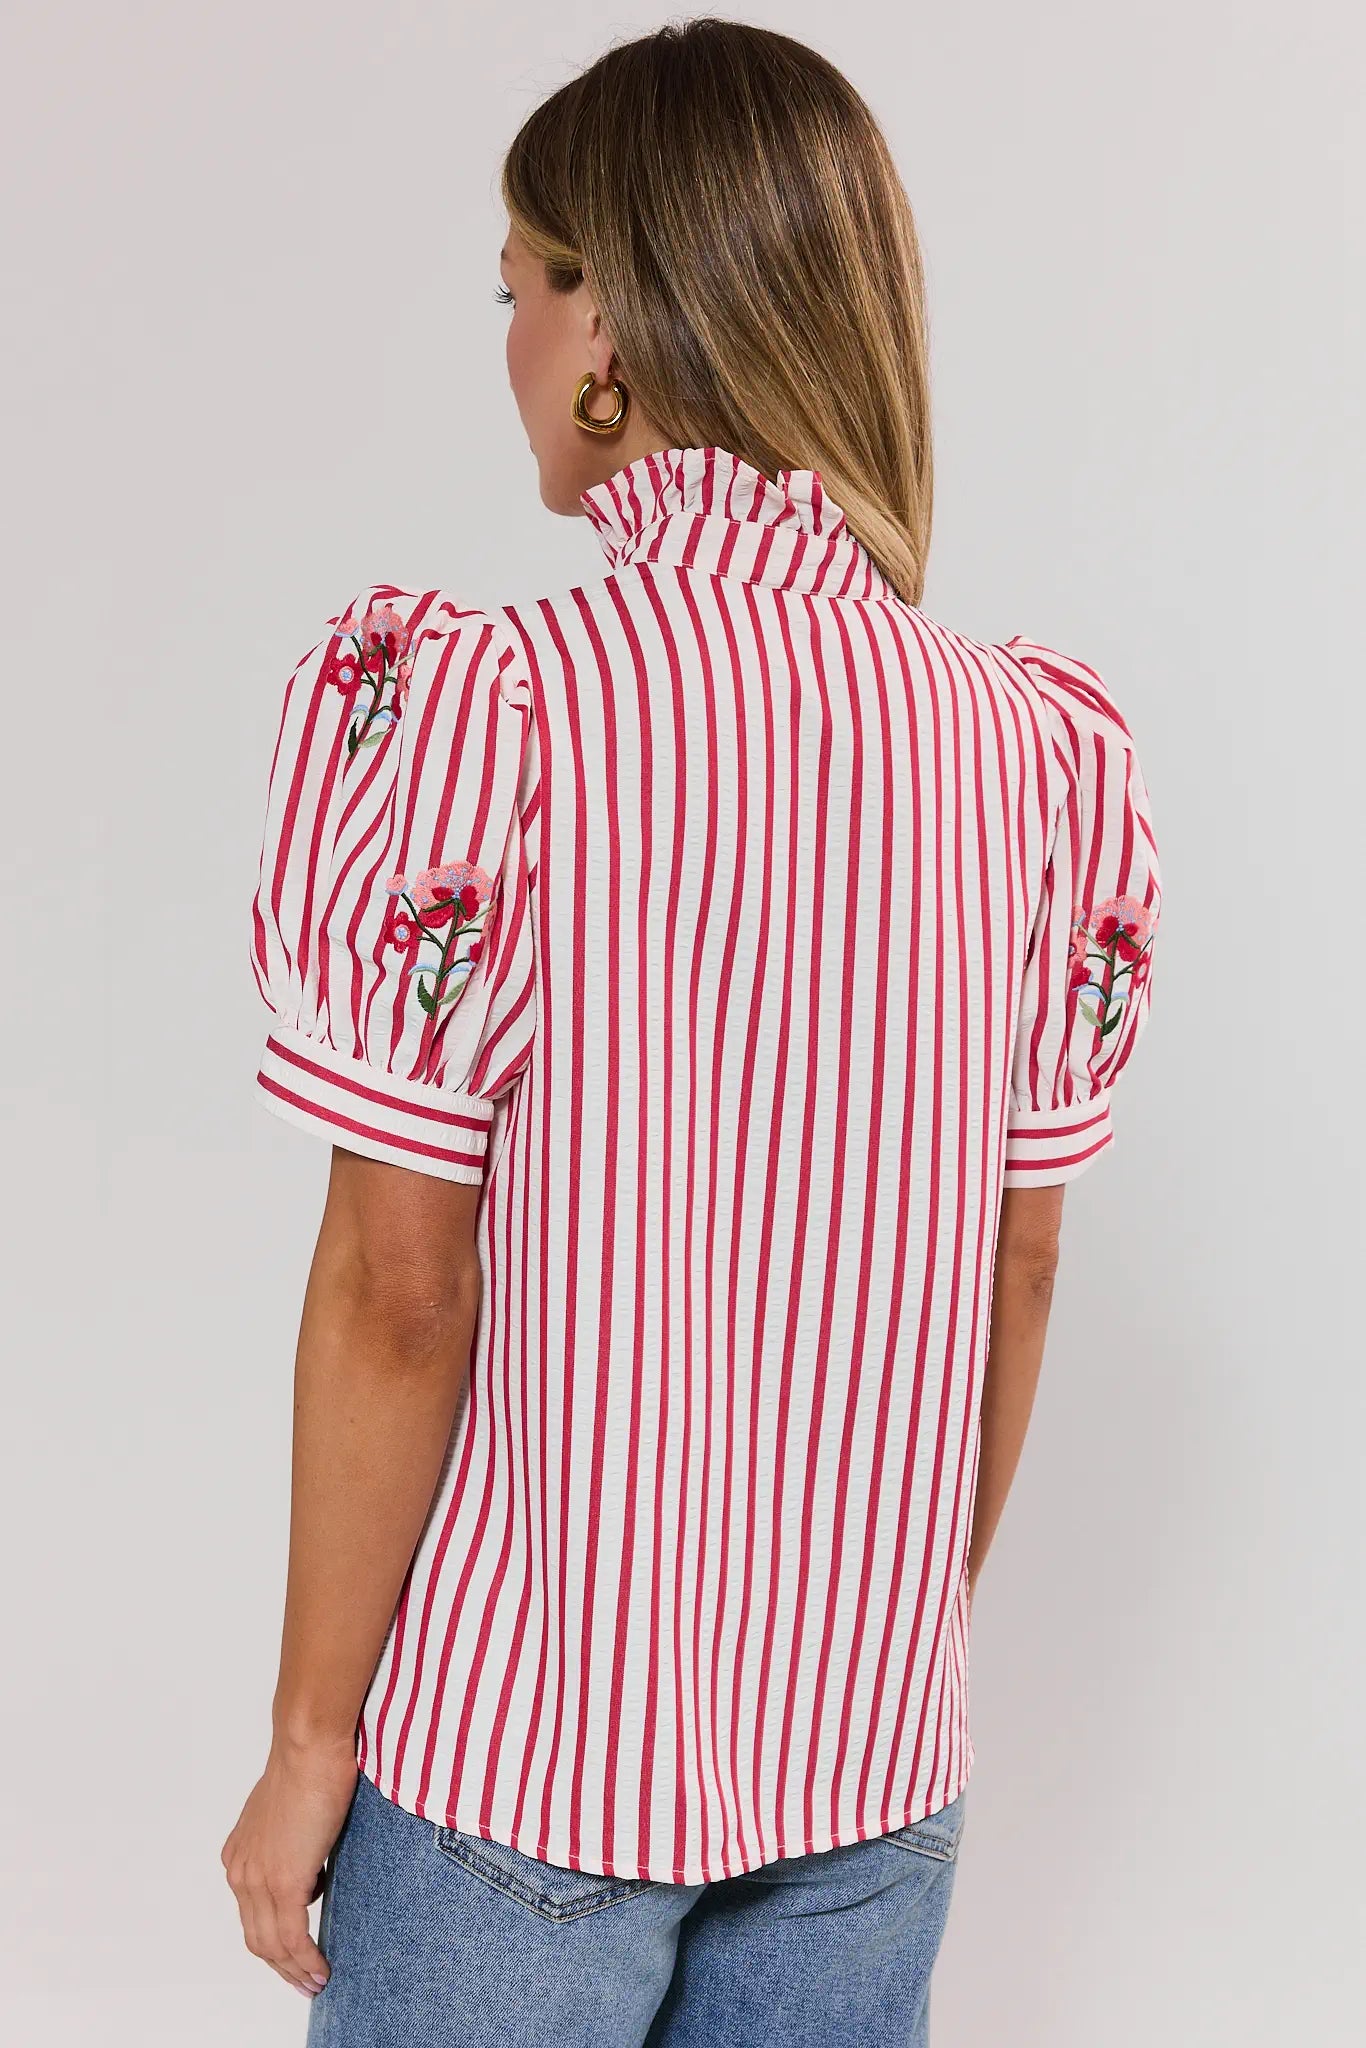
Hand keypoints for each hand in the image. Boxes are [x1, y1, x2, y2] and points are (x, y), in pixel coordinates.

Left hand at [222, 1737, 357, 1998]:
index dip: (272, 1942)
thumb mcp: (290, 1811)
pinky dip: (306, 1961)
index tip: (293, 1958)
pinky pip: (293, 1937)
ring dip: (296, 1970)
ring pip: (272, 1944)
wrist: (308, 1745)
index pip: (252, 1914)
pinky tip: (320, 1970)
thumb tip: (311, 1869)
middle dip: (282, 1967)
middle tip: (306, 1983)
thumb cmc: (308, 1763)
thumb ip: (291, 1842)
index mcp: (239, 1855)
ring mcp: (258, 1879)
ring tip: (317, 1982)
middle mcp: (241, 1871)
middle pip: (257, 1938)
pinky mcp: (283, 1881)